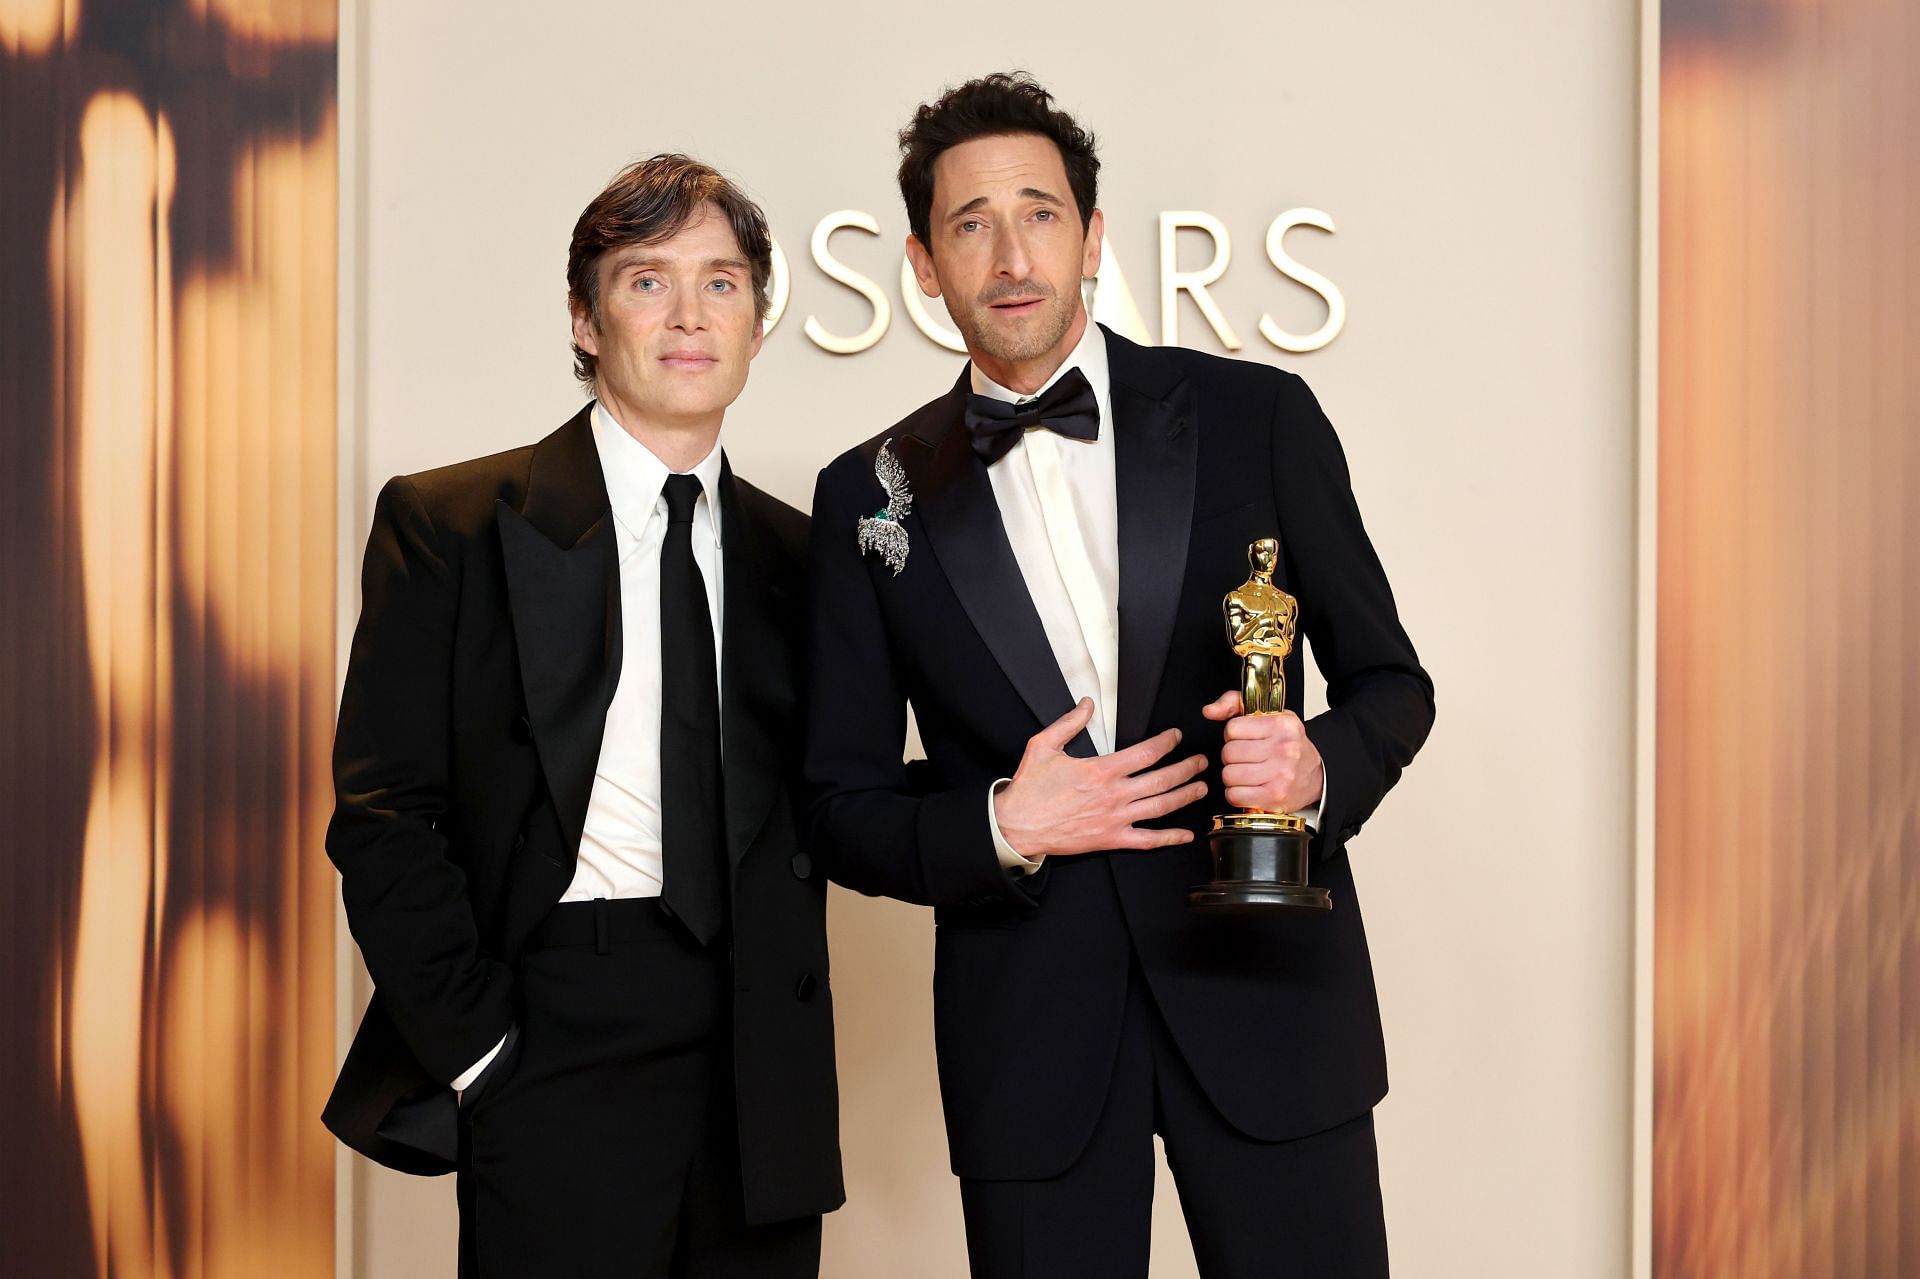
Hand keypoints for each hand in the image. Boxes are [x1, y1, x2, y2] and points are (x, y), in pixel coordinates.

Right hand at [993, 699, 1207, 857]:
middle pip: (1162, 779)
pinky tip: (1186, 833)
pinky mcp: (1111, 839)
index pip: (1146, 752)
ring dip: (1186, 795)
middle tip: (1202, 761)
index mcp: (1101, 769)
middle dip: (1187, 768)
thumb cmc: (1030, 787)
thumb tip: (1087, 703)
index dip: (1166, 742)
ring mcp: (1115, 819)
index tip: (1176, 736)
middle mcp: (1114, 794)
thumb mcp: (1044, 745)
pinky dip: (1170, 837)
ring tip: (1202, 787)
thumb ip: (1070, 722)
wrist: (1017, 824)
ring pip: (1161, 807)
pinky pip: (1147, 840)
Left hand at [1201, 691, 1323, 812]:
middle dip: (1232, 756)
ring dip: (1233, 776)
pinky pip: (1235, 795)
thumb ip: (1234, 704)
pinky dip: (1237, 793)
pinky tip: (1249, 788)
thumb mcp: (1269, 716)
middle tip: (1247, 758)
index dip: (1233, 735)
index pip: (1232, 728)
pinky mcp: (1274, 797)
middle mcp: (1284, 749)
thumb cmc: (1288, 745)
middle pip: (1228, 753)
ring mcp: (1280, 774)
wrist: (1316, 775)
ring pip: (1229, 775)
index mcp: (1281, 725)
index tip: (1245, 739)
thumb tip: (1209, 711)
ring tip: (1249, 773)